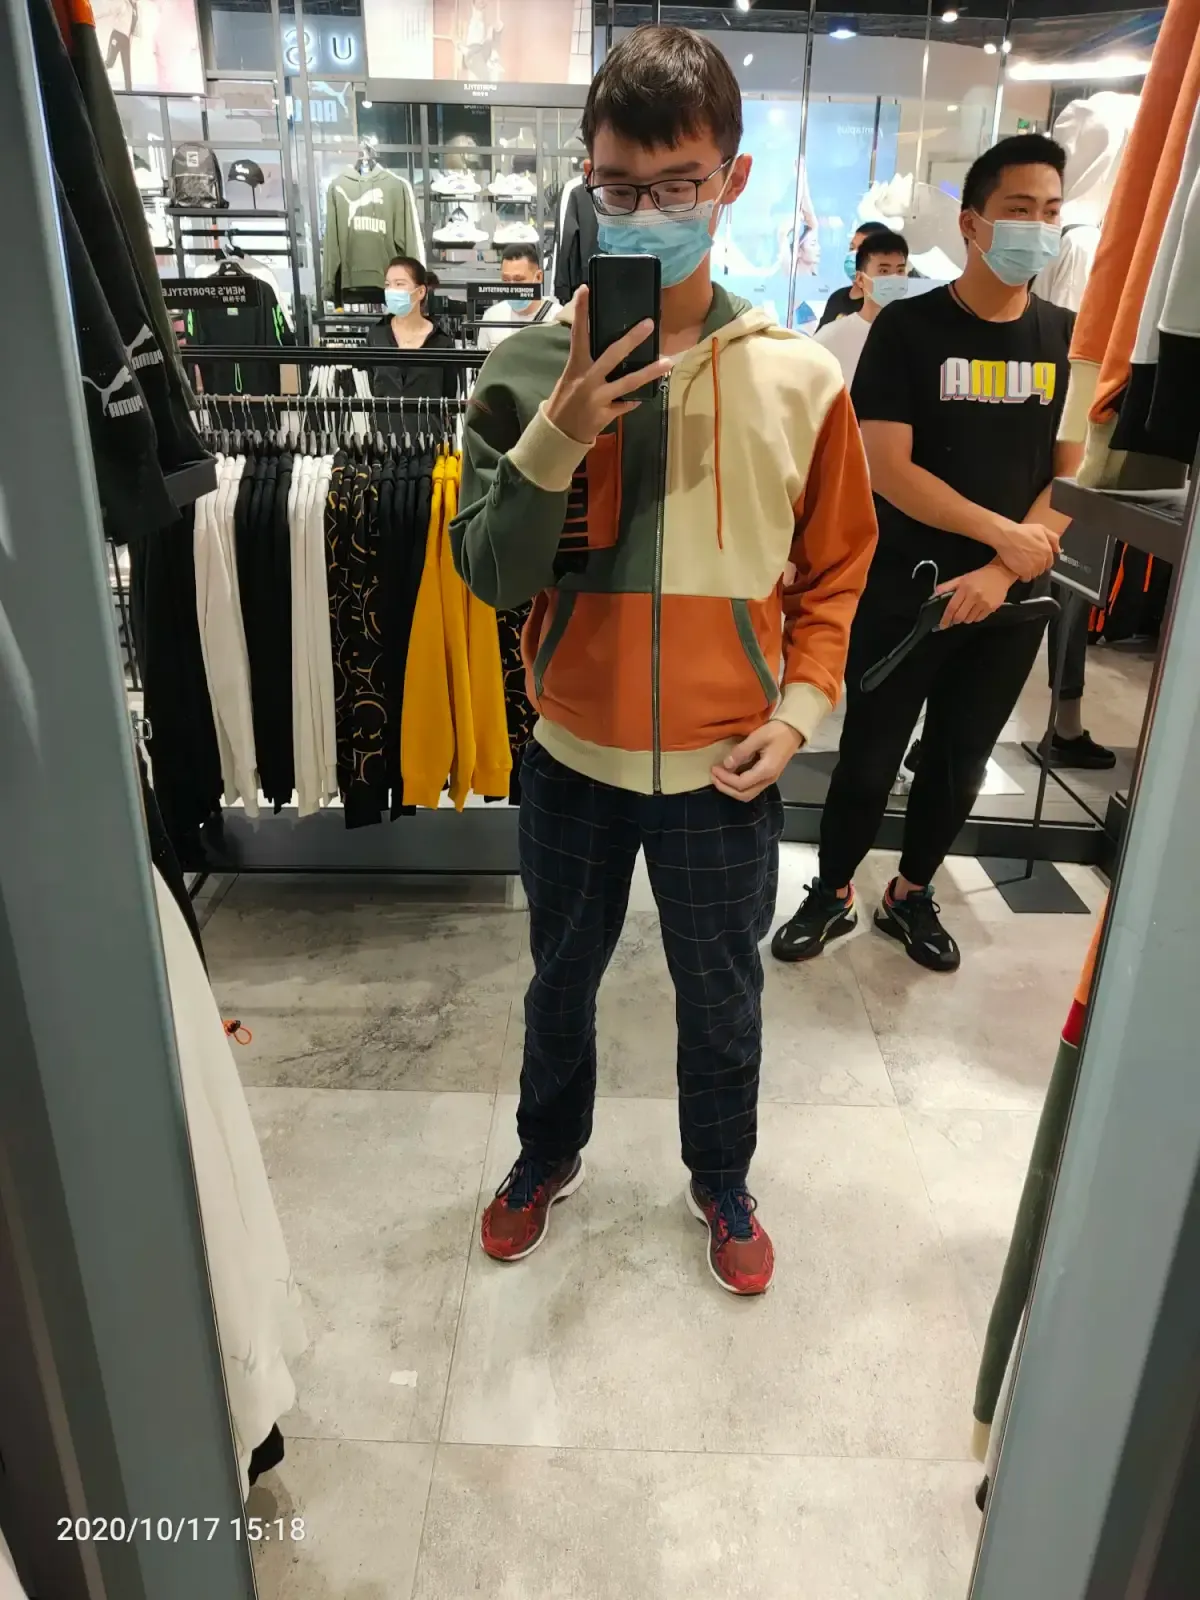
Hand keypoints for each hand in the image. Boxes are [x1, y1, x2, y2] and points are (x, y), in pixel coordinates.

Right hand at [544, 286, 670, 445]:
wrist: (559, 433)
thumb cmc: (565, 400)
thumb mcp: (571, 376)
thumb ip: (588, 362)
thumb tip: (611, 348)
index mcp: (576, 366)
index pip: (578, 334)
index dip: (581, 312)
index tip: (585, 289)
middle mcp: (587, 380)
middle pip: (612, 355)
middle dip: (632, 340)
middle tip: (649, 324)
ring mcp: (597, 398)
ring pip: (628, 382)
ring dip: (649, 372)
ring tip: (667, 362)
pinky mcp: (605, 415)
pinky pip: (626, 404)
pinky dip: (634, 399)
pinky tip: (643, 395)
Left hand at [711, 721, 801, 800]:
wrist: (794, 730)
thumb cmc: (777, 731)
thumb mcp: (758, 737)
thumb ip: (741, 752)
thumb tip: (726, 764)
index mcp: (766, 771)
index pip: (741, 783)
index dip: (725, 778)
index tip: (714, 768)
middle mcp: (768, 780)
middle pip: (744, 795)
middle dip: (726, 788)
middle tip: (713, 776)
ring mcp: (769, 780)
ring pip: (747, 794)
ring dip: (731, 789)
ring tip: (719, 778)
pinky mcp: (767, 776)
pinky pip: (750, 787)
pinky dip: (738, 785)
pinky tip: (730, 775)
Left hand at [937, 561, 1014, 626]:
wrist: (1001, 573)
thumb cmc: (979, 576)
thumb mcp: (962, 578)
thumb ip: (947, 586)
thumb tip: (934, 595)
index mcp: (965, 588)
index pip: (952, 607)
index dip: (945, 618)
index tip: (942, 625)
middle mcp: (975, 596)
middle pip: (960, 616)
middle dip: (955, 620)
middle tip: (954, 618)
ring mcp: (984, 603)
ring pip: (969, 619)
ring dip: (965, 618)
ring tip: (967, 610)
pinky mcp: (992, 608)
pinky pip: (979, 619)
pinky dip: (975, 617)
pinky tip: (976, 610)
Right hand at [990, 517, 1058, 581]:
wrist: (1007, 536)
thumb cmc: (1022, 531)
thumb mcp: (1041, 529)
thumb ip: (1053, 539)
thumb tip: (1058, 550)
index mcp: (1047, 551)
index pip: (1049, 563)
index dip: (1042, 561)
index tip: (1035, 559)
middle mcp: (1042, 560)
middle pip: (1041, 569)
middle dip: (1036, 566)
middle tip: (1027, 561)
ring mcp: (1033, 567)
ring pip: (1034, 574)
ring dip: (1029, 571)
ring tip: (1022, 564)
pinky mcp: (1024, 572)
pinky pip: (1026, 578)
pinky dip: (1023, 575)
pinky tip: (1018, 569)